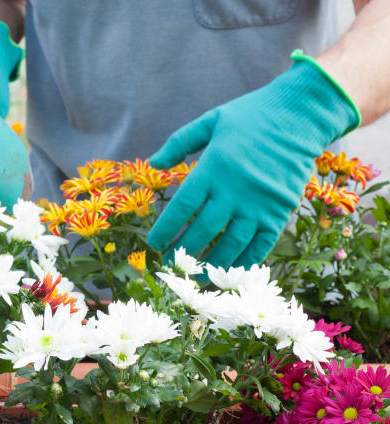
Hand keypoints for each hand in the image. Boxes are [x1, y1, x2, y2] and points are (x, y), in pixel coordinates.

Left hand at [147, 52, 359, 267]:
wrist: (300, 115)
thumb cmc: (251, 116)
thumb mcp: (210, 121)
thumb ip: (179, 142)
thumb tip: (154, 163)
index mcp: (213, 168)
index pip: (182, 207)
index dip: (165, 229)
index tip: (154, 243)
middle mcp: (234, 190)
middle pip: (203, 230)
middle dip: (184, 250)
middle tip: (172, 263)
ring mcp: (259, 203)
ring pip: (231, 243)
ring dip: (212, 263)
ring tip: (197, 275)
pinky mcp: (280, 211)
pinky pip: (261, 244)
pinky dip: (245, 261)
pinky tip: (231, 272)